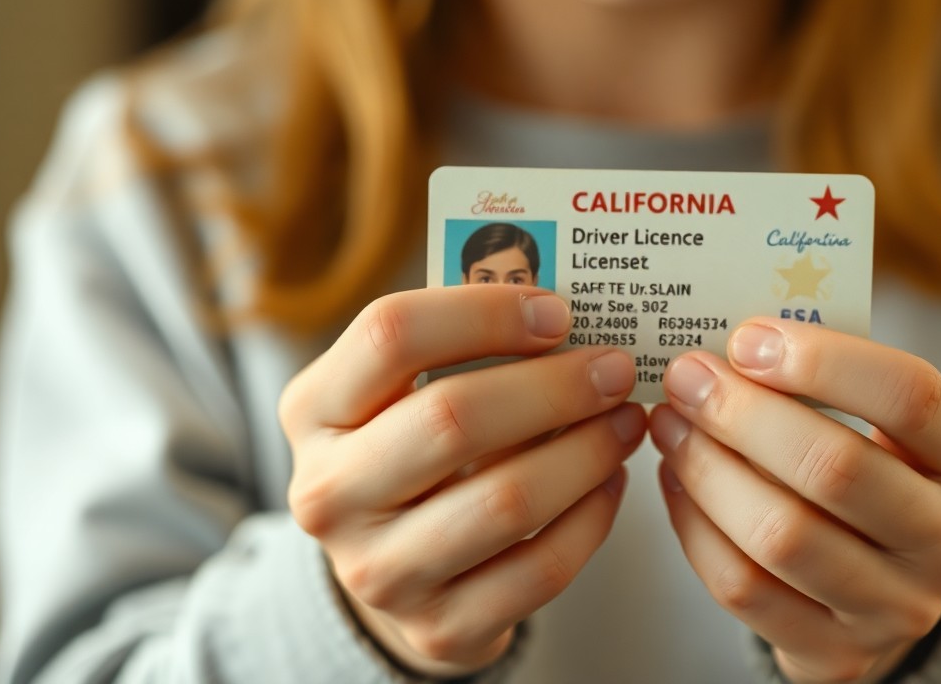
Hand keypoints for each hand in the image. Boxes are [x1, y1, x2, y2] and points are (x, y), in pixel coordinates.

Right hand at [280, 285, 645, 676]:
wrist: (394, 570)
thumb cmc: (413, 451)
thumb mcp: (402, 392)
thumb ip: (463, 347)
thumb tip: (569, 315)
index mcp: (312, 409)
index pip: (390, 333)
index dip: (484, 313)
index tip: (559, 311)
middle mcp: (329, 494)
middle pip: (453, 418)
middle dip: (555, 387)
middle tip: (616, 370)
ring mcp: (379, 570)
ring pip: (507, 500)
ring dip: (588, 451)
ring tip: (628, 420)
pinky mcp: (438, 627)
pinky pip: (540, 568)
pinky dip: (592, 518)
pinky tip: (612, 481)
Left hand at [651, 319, 940, 682]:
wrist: (888, 585)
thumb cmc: (876, 470)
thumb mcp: (886, 421)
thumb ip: (831, 378)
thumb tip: (732, 341)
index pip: (911, 396)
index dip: (824, 361)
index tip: (747, 338)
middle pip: (835, 468)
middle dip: (743, 413)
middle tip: (687, 377)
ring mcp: (900, 608)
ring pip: (781, 534)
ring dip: (707, 468)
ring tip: (671, 423)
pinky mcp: (838, 655)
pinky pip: (744, 587)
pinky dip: (694, 525)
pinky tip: (676, 480)